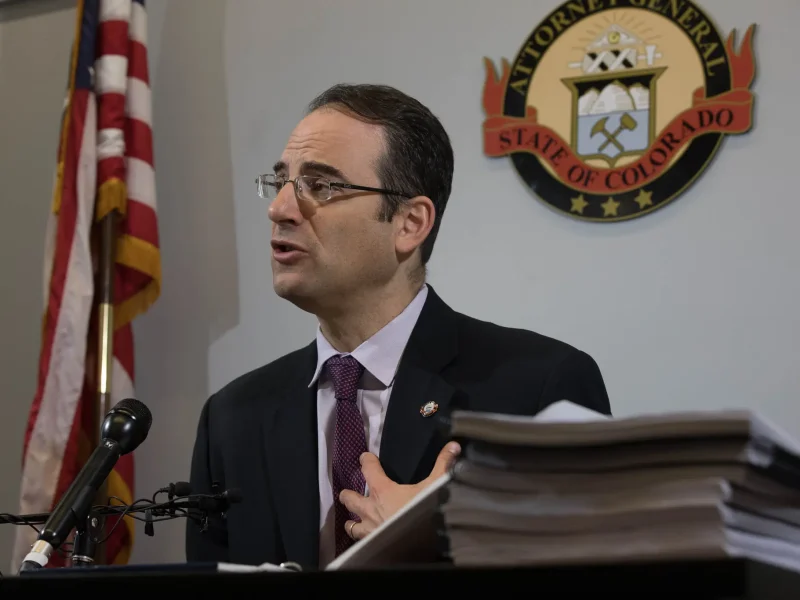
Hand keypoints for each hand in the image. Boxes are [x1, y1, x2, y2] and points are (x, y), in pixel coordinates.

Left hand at [339, 441, 460, 541]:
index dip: (366, 461)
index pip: (368, 469)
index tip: (365, 457)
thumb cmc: (423, 512)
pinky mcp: (372, 544)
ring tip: (351, 520)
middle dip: (348, 495)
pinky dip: (359, 539)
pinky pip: (359, 541)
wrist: (419, 545)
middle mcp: (371, 509)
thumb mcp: (436, 484)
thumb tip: (453, 446)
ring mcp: (370, 528)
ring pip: (352, 524)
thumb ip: (443, 464)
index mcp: (383, 491)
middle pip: (351, 499)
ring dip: (352, 521)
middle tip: (346, 492)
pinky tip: (363, 540)